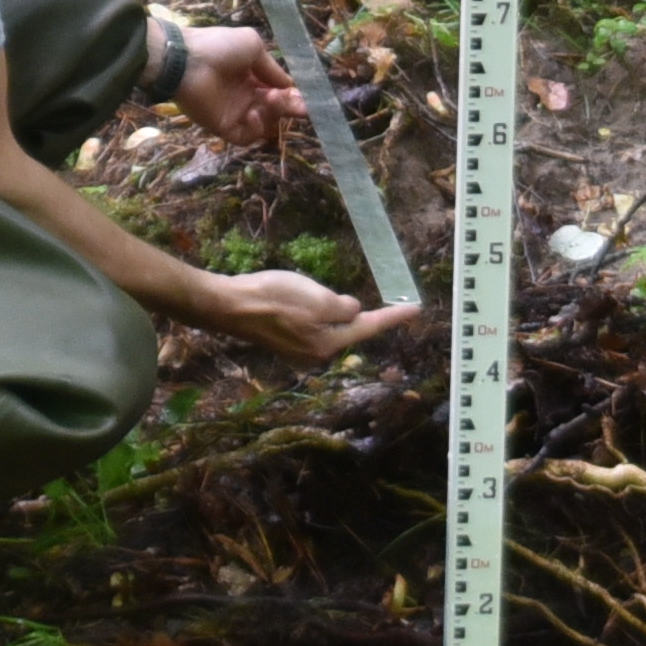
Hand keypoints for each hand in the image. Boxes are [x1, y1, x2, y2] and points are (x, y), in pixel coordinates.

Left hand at [171, 21, 310, 152]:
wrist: (186, 60)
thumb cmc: (219, 47)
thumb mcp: (252, 45)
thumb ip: (272, 68)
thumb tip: (288, 85)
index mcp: (250, 75)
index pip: (276, 89)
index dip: (291, 94)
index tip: (305, 97)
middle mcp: (244, 95)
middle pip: (273, 108)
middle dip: (289, 107)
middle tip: (303, 108)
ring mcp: (233, 112)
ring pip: (264, 123)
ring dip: (273, 114)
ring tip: (271, 100)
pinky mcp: (222, 127)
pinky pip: (245, 137)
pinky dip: (255, 129)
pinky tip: (254, 114)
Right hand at [195, 268, 430, 362]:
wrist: (229, 305)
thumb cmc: (275, 299)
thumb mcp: (319, 299)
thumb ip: (343, 308)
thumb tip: (353, 310)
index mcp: (329, 345)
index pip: (369, 327)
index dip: (394, 316)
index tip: (417, 309)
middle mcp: (317, 354)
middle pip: (347, 329)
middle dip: (354, 313)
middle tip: (347, 292)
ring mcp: (298, 351)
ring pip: (328, 327)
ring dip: (329, 311)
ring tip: (309, 292)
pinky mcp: (283, 341)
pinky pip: (310, 326)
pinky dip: (313, 312)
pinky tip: (298, 299)